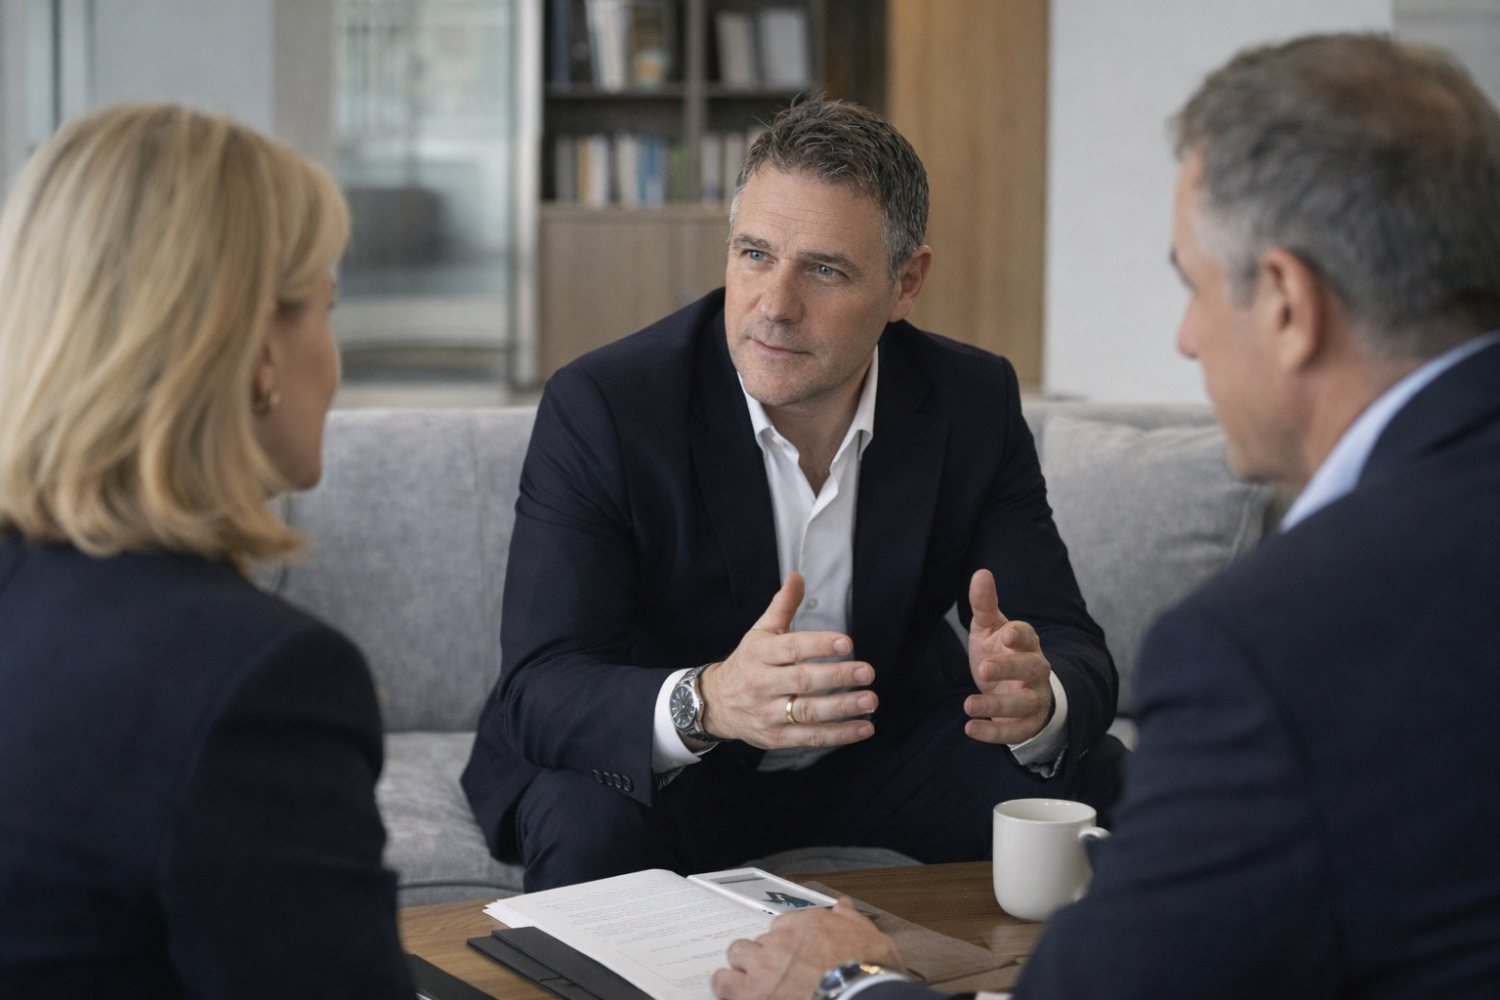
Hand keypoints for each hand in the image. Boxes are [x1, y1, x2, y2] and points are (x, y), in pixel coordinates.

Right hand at [699, 573, 876, 749]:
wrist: (717, 703)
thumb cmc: (749, 662)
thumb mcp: (761, 632)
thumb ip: (783, 605)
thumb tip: (797, 576)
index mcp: (759, 654)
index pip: (792, 648)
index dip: (819, 645)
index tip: (846, 643)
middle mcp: (761, 684)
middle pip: (802, 680)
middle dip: (837, 676)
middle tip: (867, 672)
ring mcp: (768, 713)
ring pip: (807, 711)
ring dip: (842, 707)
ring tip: (870, 700)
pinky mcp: (776, 737)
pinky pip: (811, 737)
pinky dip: (839, 734)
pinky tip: (863, 727)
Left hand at [712, 898, 904, 999]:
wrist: (860, 992)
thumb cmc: (867, 967)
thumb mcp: (868, 934)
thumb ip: (850, 918)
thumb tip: (843, 904)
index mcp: (806, 924)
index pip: (781, 926)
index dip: (785, 942)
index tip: (791, 954)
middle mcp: (782, 940)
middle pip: (758, 939)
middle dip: (762, 953)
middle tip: (773, 970)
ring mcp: (765, 965)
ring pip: (737, 954)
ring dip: (742, 966)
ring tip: (750, 980)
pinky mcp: (754, 991)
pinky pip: (724, 983)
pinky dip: (725, 985)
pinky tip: (731, 990)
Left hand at [965, 569, 1052, 743]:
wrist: (1015, 691)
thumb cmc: (1000, 653)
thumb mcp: (989, 629)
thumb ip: (984, 604)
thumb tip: (981, 573)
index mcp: (1026, 644)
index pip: (1029, 636)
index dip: (1019, 635)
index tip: (1006, 634)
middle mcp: (1035, 671)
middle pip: (1032, 668)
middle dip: (1010, 668)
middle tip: (983, 669)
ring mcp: (1033, 699)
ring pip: (1024, 704)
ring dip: (997, 706)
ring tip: (968, 705)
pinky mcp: (1026, 724)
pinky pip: (1015, 732)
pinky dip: (994, 732)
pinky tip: (970, 729)